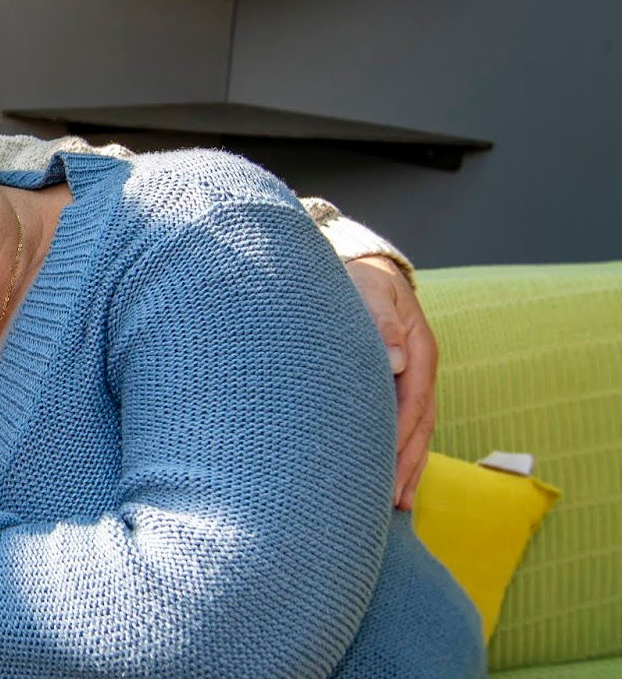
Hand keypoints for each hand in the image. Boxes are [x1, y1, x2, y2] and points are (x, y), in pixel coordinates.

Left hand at [345, 256, 437, 509]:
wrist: (360, 271)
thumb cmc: (359, 280)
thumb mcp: (370, 289)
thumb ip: (380, 319)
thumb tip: (396, 358)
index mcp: (419, 351)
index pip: (413, 401)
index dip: (400, 435)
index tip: (385, 466)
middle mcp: (419, 372)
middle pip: (418, 426)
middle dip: (405, 464)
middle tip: (389, 502)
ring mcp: (411, 383)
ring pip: (414, 433)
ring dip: (405, 469)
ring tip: (393, 507)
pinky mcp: (396, 390)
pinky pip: (402, 429)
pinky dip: (398, 457)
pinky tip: (388, 486)